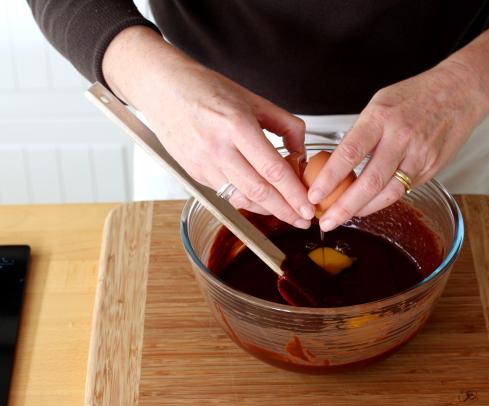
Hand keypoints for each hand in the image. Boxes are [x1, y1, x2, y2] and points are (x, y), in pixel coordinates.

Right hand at [103, 27, 314, 227]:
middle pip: (259, 191)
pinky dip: (248, 202)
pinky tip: (264, 202)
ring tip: (288, 214)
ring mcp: (203, 164)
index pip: (273, 169)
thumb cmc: (207, 89)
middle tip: (305, 219)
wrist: (164, 89)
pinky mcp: (195, 173)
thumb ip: (286, 125)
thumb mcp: (255, 100)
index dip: (294, 192)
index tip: (309, 205)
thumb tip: (301, 154)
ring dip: (268, 211)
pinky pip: (227, 194)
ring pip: (242, 199)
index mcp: (236, 125)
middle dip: (286, 210)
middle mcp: (218, 148)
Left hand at [307, 61, 488, 230]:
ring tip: (346, 217)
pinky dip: (384, 200)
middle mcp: (401, 137)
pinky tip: (370, 204)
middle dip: (344, 207)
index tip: (314, 194)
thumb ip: (361, 133)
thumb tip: (339, 163)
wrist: (460, 91)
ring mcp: (419, 154)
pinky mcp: (432, 167)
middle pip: (369, 182)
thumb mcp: (380, 104)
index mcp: (381, 117)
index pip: (349, 153)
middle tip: (326, 221)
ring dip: (364, 209)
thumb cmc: (417, 94)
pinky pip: (404, 190)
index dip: (329, 178)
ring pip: (389, 193)